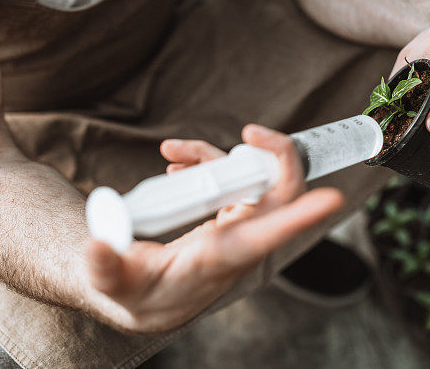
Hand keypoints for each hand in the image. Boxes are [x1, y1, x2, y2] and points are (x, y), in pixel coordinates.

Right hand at [85, 125, 342, 333]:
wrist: (144, 298)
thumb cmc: (135, 293)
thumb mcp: (114, 283)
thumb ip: (105, 267)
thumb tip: (98, 245)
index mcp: (218, 260)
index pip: (266, 236)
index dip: (299, 216)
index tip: (331, 198)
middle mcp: (237, 242)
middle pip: (277, 194)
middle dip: (273, 157)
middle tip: (252, 131)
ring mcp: (236, 227)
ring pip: (250, 180)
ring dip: (219, 157)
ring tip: (174, 150)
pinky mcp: (226, 217)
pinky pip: (231, 181)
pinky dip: (208, 164)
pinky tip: (177, 162)